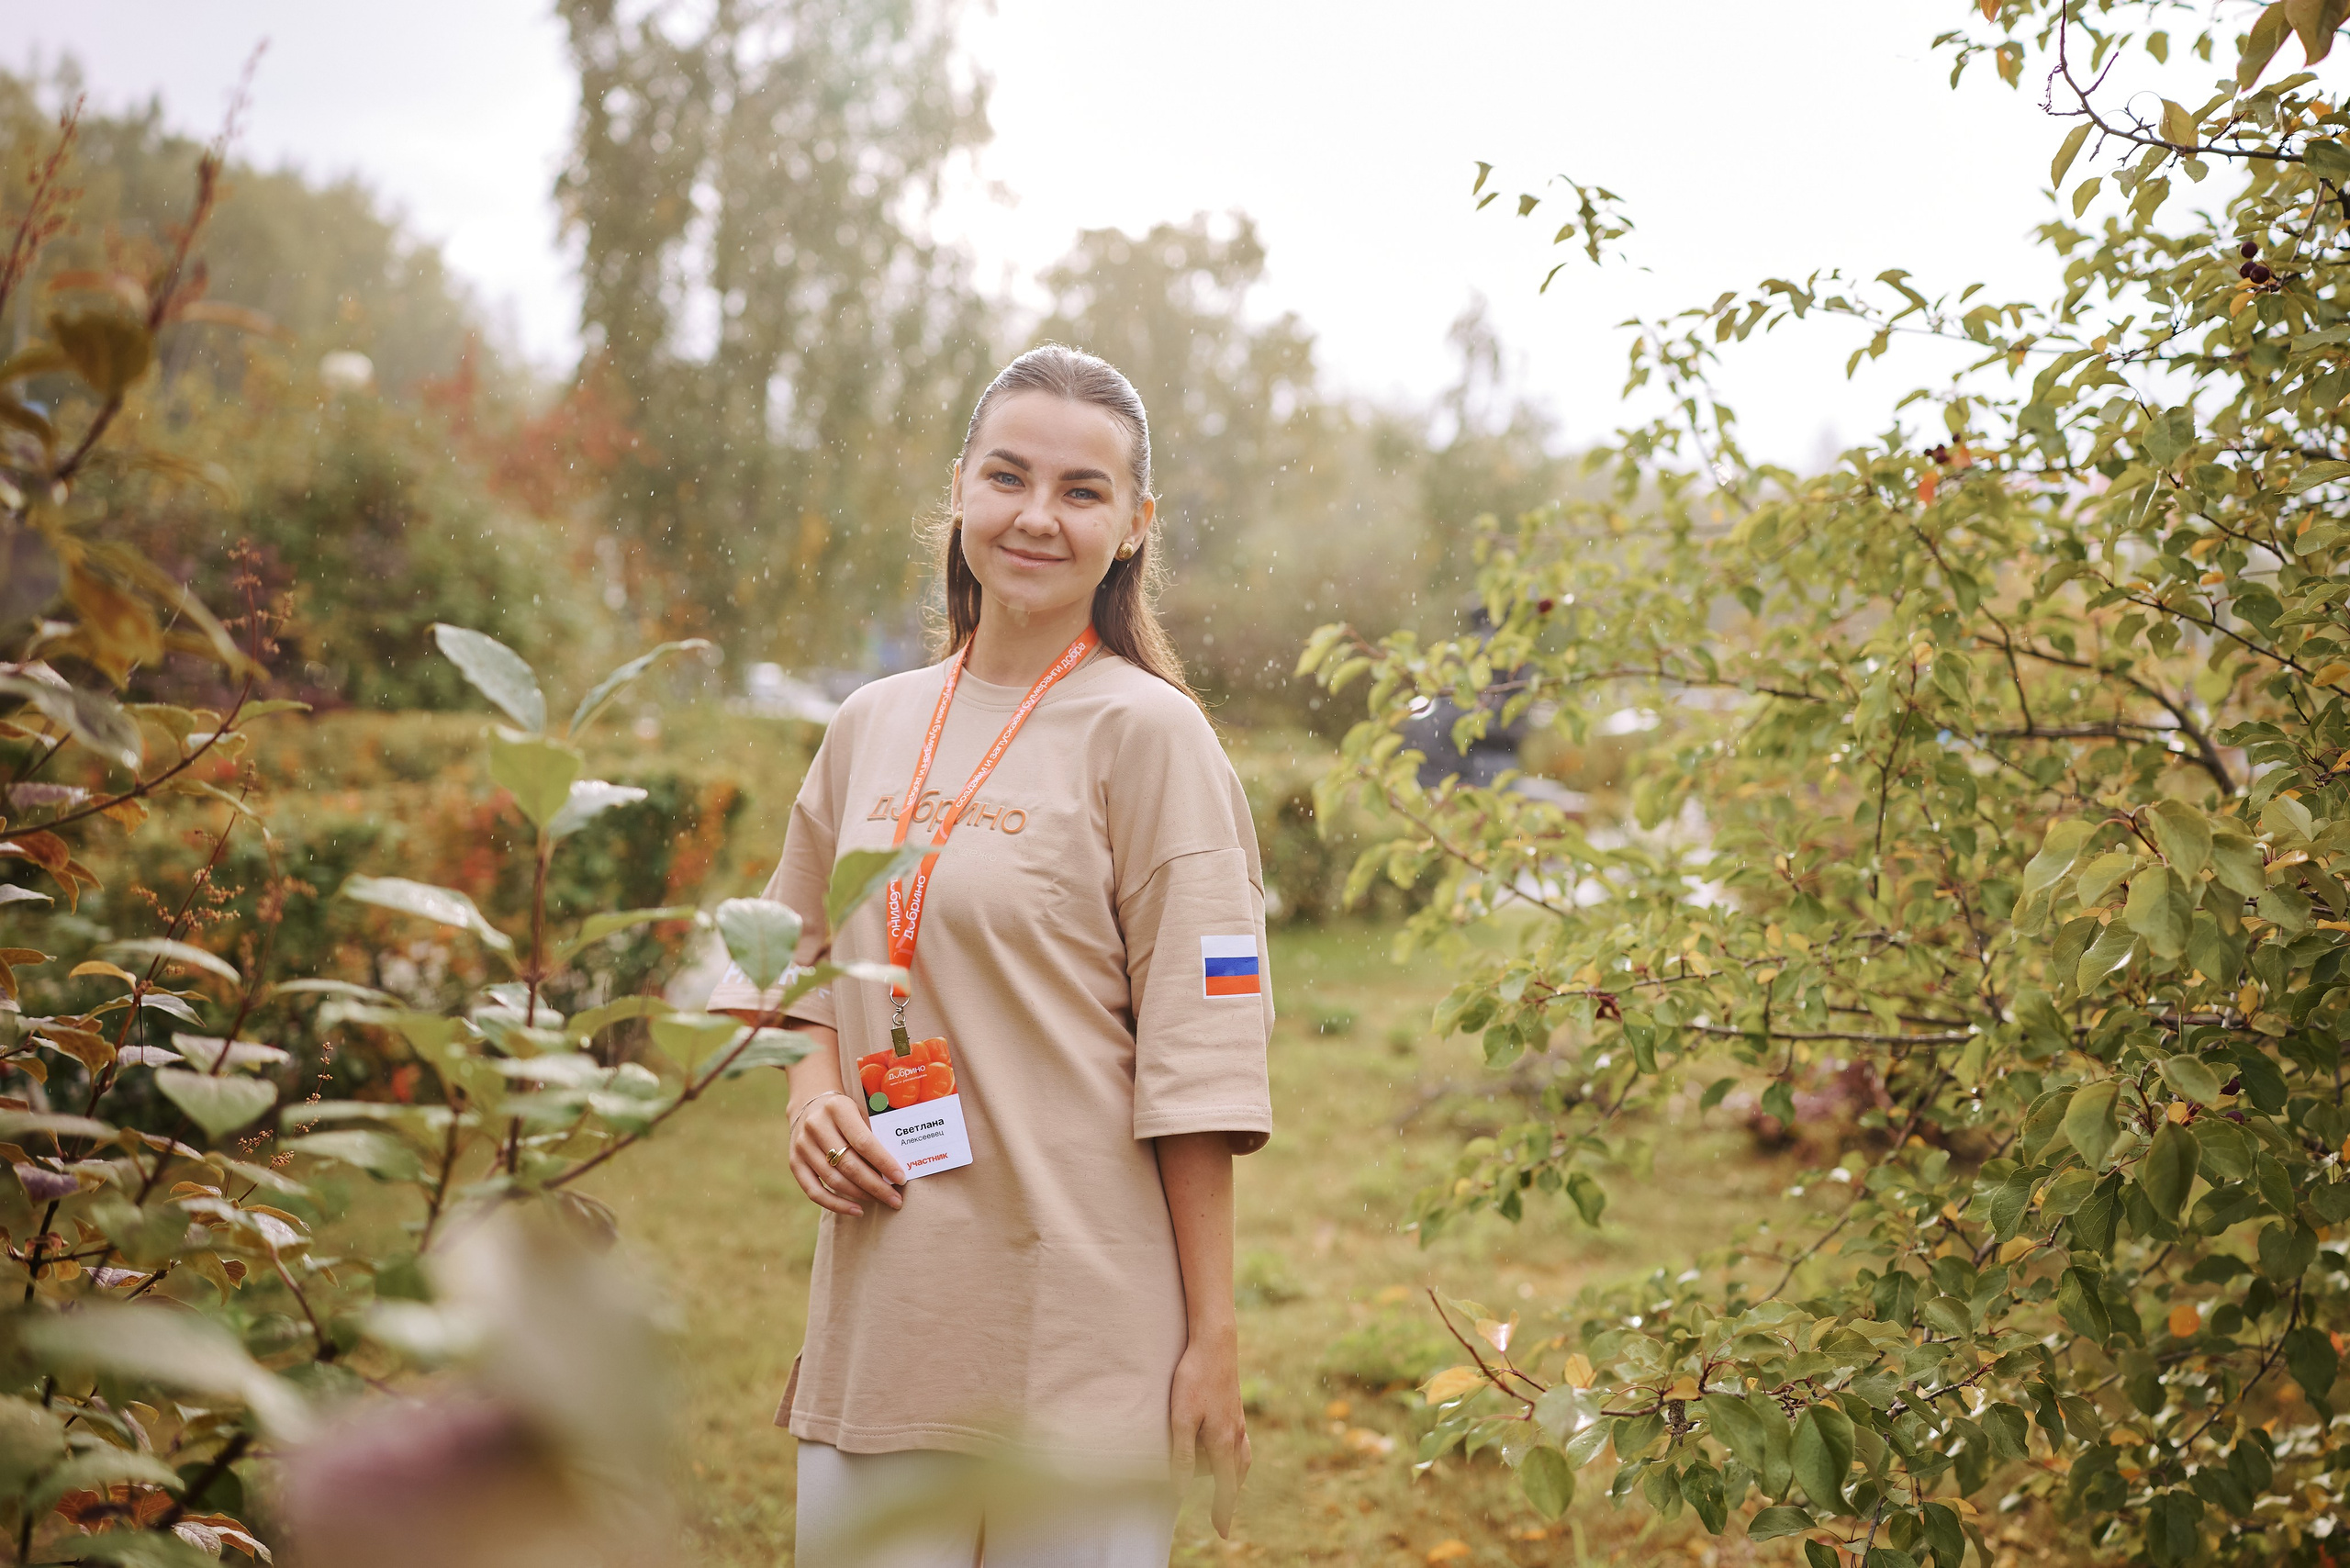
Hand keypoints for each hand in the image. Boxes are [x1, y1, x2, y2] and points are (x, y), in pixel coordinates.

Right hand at [790, 1090, 905, 1215]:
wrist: (809, 1104)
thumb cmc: (845, 1112)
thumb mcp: (860, 1111)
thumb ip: (874, 1135)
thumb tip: (895, 1170)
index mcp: (837, 1109)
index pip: (864, 1142)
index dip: (883, 1163)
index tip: (900, 1178)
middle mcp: (816, 1127)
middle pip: (849, 1165)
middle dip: (876, 1186)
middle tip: (896, 1199)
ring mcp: (802, 1146)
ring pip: (834, 1180)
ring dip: (860, 1195)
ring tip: (881, 1200)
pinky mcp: (794, 1163)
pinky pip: (814, 1192)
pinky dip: (836, 1204)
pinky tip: (856, 1210)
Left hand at [1168, 1322, 1248, 1536]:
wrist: (1215, 1343)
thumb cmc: (1194, 1379)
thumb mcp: (1180, 1418)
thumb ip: (1182, 1455)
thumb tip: (1181, 1489)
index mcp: (1221, 1442)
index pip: (1225, 1487)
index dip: (1223, 1510)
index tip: (1223, 1532)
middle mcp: (1235, 1435)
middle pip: (1235, 1476)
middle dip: (1228, 1496)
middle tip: (1220, 1514)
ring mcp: (1238, 1421)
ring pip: (1241, 1460)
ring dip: (1234, 1478)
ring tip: (1227, 1488)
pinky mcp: (1235, 1409)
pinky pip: (1241, 1444)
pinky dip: (1237, 1458)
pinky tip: (1229, 1451)